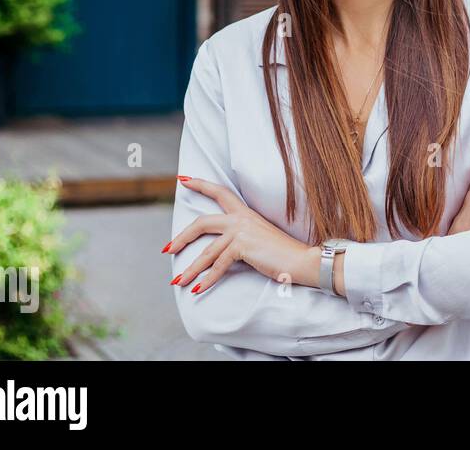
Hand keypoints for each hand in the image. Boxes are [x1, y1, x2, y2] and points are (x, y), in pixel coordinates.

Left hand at [166, 176, 318, 293]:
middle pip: (202, 223)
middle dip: (181, 238)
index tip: (183, 180)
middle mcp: (241, 218)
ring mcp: (241, 231)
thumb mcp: (258, 239)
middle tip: (167, 250)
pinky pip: (218, 265)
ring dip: (190, 270)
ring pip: (207, 252)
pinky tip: (198, 289)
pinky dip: (207, 279)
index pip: (220, 192)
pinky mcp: (242, 246)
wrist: (301, 260)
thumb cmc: (282, 253)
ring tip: (178, 282)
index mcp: (245, 213)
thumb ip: (240, 238)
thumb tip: (219, 249)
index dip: (200, 185)